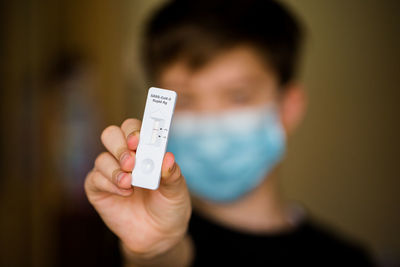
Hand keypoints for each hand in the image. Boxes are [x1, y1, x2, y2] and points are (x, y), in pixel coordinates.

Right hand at [84, 118, 191, 257]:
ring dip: (116, 170)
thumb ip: (172, 173)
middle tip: (131, 162)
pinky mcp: (98, 189)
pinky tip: (125, 193)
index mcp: (144, 149)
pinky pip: (95, 178)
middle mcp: (125, 156)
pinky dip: (109, 184)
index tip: (138, 141)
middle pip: (111, 135)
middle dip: (120, 146)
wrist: (159, 234)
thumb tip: (168, 158)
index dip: (133, 130)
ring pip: (102, 158)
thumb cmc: (169, 205)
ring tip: (130, 183)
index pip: (133, 128)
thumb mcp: (177, 190)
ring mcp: (110, 171)